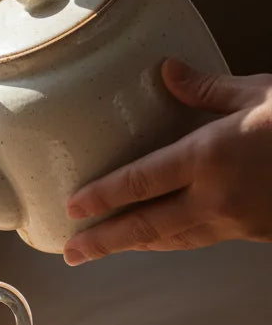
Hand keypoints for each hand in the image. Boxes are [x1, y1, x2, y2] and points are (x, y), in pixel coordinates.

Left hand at [63, 59, 271, 265]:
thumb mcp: (261, 94)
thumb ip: (208, 90)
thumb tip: (167, 72)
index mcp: (211, 157)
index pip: (140, 182)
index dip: (102, 196)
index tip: (72, 207)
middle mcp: (217, 197)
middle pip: (147, 226)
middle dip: (105, 241)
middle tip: (71, 253)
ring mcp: (238, 221)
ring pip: (174, 239)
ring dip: (136, 245)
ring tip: (102, 249)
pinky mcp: (257, 234)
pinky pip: (201, 238)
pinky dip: (173, 240)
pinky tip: (160, 238)